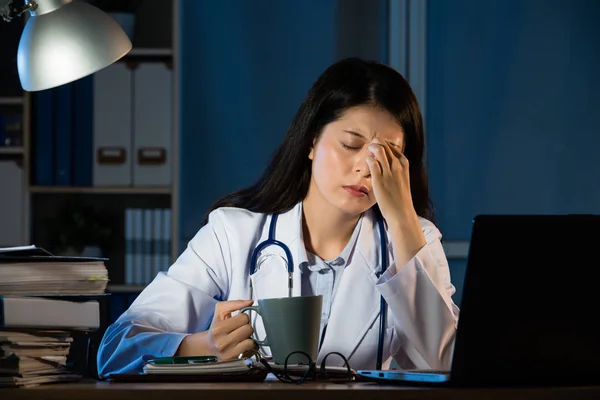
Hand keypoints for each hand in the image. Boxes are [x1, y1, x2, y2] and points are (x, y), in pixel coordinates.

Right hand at [176, 299, 255, 359]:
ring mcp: (229, 354)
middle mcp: (222, 343)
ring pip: (251, 341)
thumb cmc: (217, 328)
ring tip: (241, 338)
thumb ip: (235, 303)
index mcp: (218, 329)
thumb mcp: (220, 312)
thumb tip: (250, 302)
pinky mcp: (235, 361)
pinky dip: (250, 347)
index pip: (244, 318)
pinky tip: (242, 345)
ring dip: (248, 338)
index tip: (237, 321)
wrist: (209, 347)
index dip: (242, 318)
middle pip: (249, 329)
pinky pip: (252, 351)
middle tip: (239, 329)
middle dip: (246, 327)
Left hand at [365, 138, 425, 267]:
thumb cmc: (400, 198)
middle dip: (376, 143)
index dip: (384, 144)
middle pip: (385, 146)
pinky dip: (368, 159)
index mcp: (404, 164)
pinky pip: (372, 162)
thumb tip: (386, 163)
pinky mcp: (379, 179)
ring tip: (368, 151)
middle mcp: (397, 166)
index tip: (377, 144)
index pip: (392, 147)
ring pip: (379, 151)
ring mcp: (388, 172)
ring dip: (372, 148)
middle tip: (370, 145)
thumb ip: (396, 170)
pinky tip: (366, 161)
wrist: (401, 212)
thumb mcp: (402, 179)